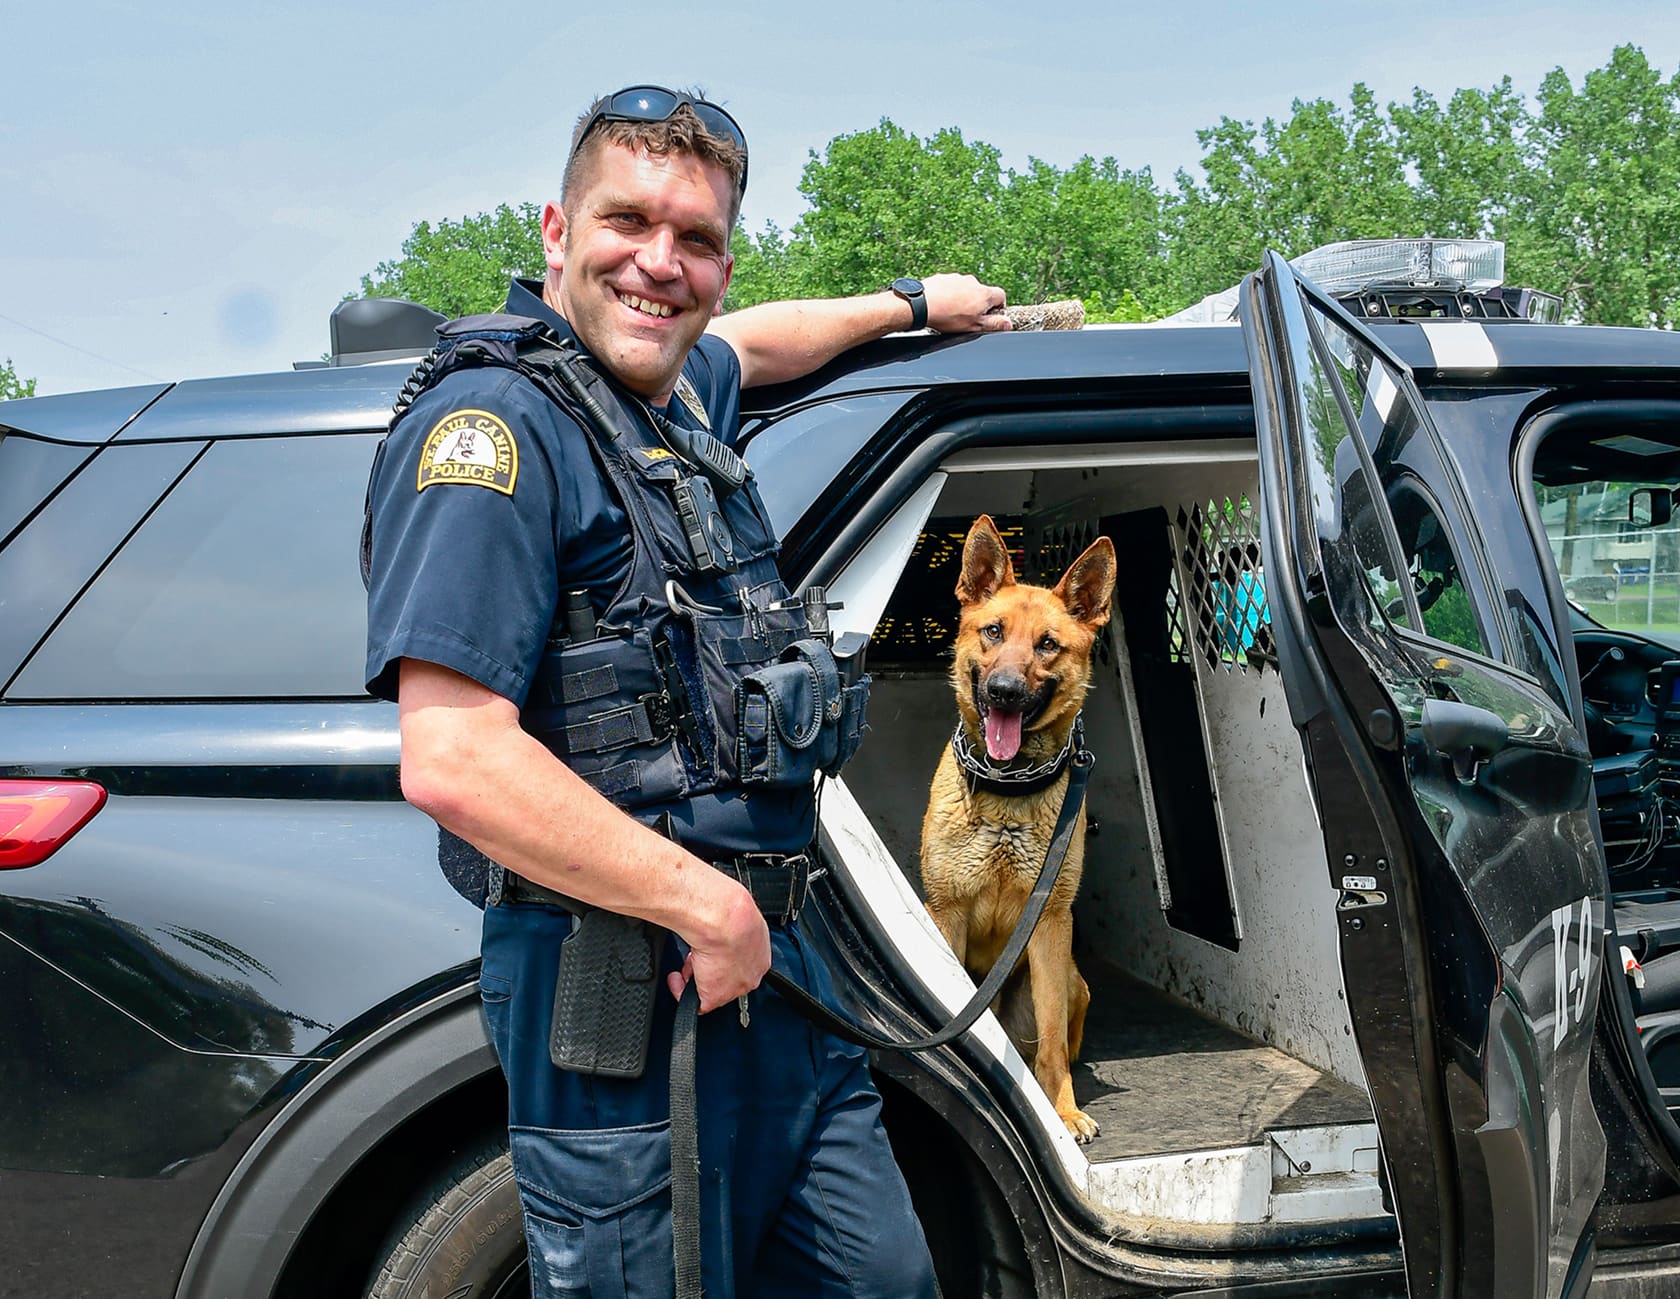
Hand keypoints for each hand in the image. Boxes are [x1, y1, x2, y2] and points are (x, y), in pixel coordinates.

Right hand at [667, 877, 769, 1012]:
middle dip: (708, 968)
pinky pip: (697, 1004)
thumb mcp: (735, 913)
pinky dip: (682, 992)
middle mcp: (751, 970)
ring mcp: (735, 986)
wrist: (725, 919)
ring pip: (712, 988)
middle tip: (693, 958)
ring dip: (696, 978)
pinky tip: (676, 979)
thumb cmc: (730, 910)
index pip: (740, 961)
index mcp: (759, 950)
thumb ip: (728, 923)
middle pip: (727, 976)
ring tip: (685, 963)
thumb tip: (716, 919)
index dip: (720, 956)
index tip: (708, 948)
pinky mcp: (716, 996)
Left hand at [923, 273, 1009, 334]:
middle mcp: (972, 282)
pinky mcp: (942, 277)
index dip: (998, 307)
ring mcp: (957, 278)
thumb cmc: (948, 317)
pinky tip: (940, 305)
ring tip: (951, 312)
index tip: (990, 315)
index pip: (1001, 296)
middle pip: (981, 292)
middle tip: (967, 317)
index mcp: (984, 293)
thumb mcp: (975, 326)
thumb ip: (994, 324)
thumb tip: (1009, 323)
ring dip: (961, 298)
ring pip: (964, 289)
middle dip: (977, 304)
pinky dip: (948, 294)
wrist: (921, 304)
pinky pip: (949, 286)